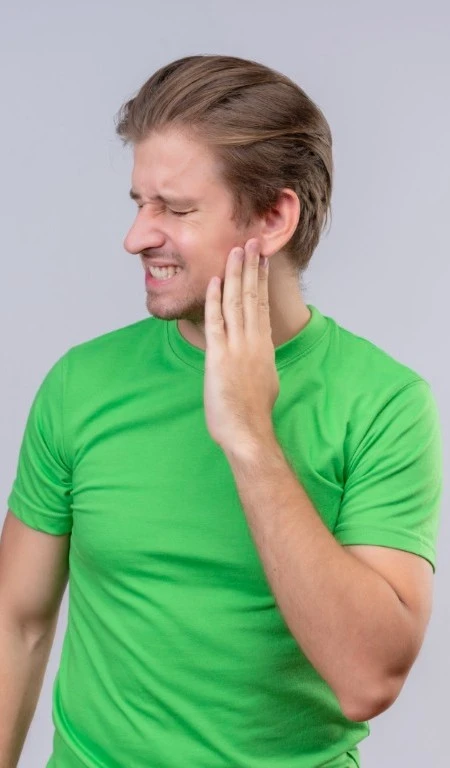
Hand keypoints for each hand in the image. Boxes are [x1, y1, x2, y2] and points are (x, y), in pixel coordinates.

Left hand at [204, 238, 279, 452]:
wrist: (248, 432)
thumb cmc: (253, 413)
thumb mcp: (264, 381)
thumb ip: (258, 361)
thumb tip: (257, 354)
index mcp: (264, 346)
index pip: (261, 305)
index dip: (260, 280)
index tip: (260, 260)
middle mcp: (253, 342)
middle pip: (251, 297)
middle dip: (250, 267)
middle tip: (250, 242)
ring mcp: (237, 348)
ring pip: (236, 304)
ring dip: (235, 275)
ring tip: (236, 251)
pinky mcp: (219, 357)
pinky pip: (216, 323)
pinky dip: (214, 300)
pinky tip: (214, 281)